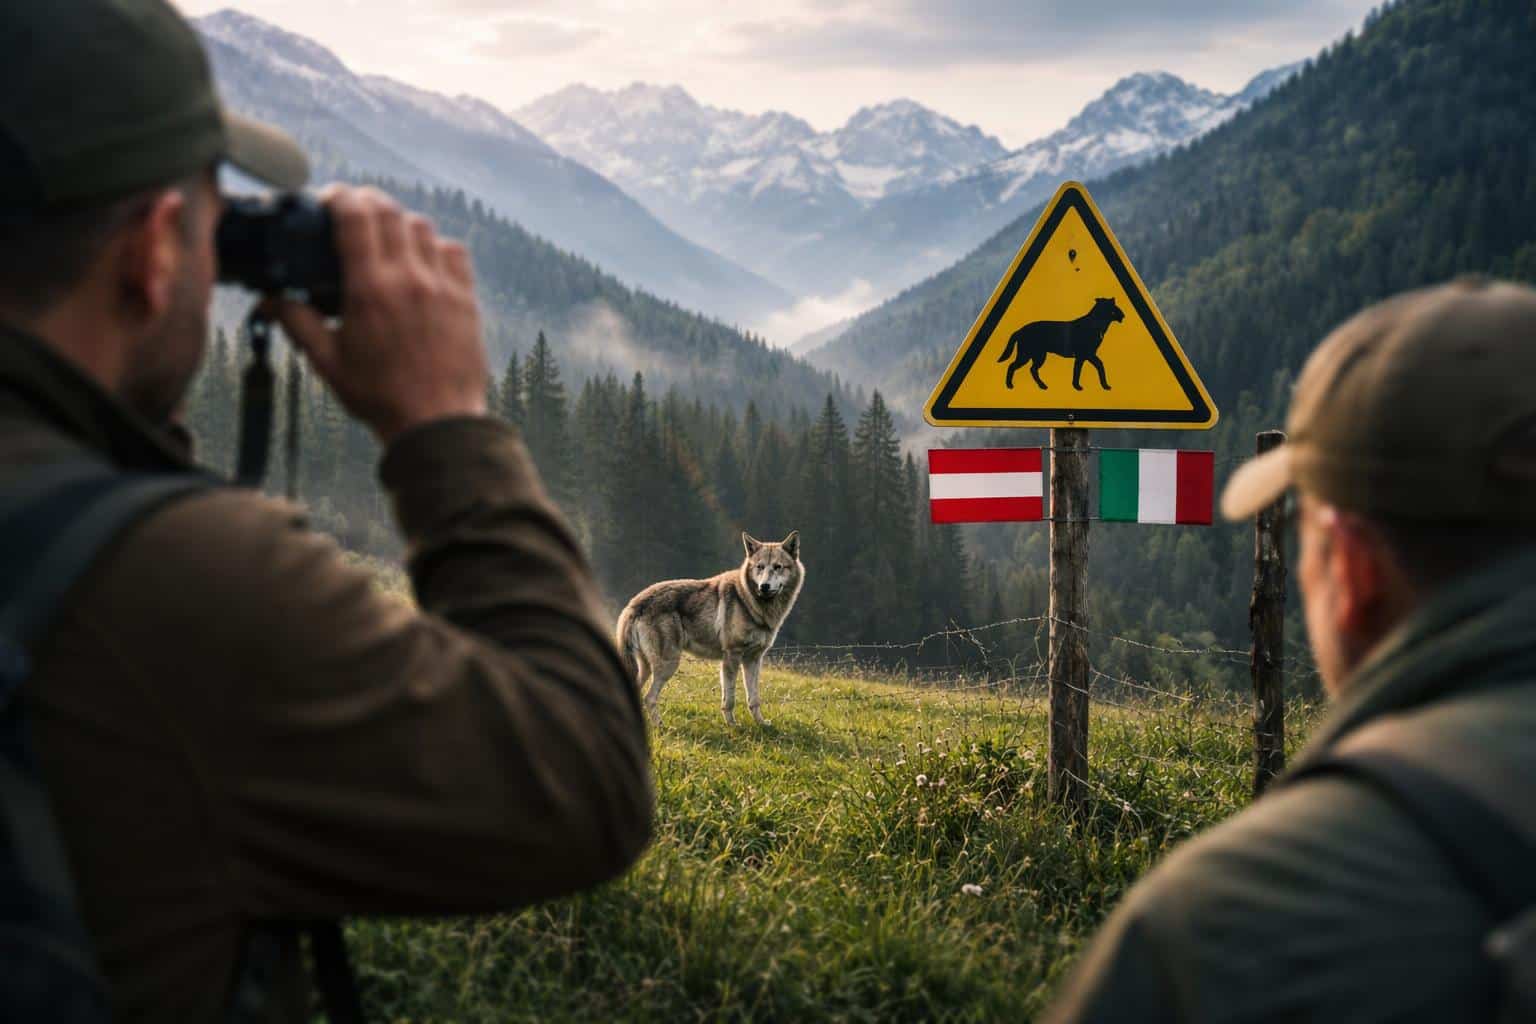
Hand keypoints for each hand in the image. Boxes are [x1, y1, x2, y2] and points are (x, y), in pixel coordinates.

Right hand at [271, 185, 488, 443]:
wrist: (437, 422)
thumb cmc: (380, 397)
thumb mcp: (329, 362)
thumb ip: (298, 323)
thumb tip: (270, 301)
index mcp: (370, 290)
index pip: (355, 217)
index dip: (339, 197)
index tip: (329, 199)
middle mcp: (409, 279)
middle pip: (389, 211)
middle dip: (367, 202)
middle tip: (353, 211)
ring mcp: (442, 286)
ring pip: (423, 227)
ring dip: (400, 222)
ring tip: (386, 236)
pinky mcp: (466, 299)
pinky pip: (454, 251)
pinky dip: (435, 245)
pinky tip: (423, 260)